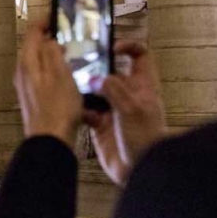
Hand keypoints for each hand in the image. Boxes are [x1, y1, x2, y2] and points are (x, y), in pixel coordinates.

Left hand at [14, 22, 83, 149]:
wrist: (50, 140)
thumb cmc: (57, 109)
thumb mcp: (61, 73)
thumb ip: (53, 51)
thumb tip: (49, 40)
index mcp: (27, 62)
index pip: (32, 32)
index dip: (45, 20)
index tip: (58, 14)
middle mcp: (22, 71)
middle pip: (34, 46)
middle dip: (50, 36)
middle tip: (68, 32)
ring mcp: (26, 85)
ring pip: (38, 60)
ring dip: (53, 53)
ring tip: (70, 51)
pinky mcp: (33, 97)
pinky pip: (42, 75)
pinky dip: (53, 68)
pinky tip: (67, 75)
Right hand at [86, 41, 165, 184]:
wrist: (140, 170)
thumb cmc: (145, 137)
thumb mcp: (131, 108)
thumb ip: (112, 88)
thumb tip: (94, 77)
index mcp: (141, 86)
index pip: (140, 56)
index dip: (129, 46)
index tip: (112, 47)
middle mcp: (127, 94)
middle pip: (111, 72)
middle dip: (96, 67)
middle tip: (79, 62)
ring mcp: (112, 109)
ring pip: (95, 90)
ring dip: (84, 87)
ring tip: (71, 83)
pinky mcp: (100, 125)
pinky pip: (86, 111)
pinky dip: (79, 109)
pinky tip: (73, 108)